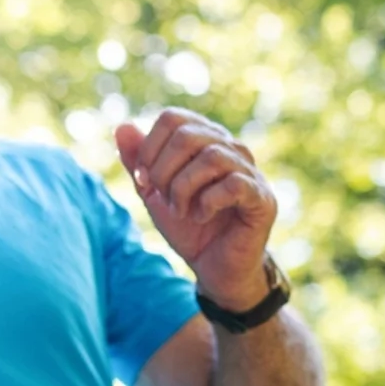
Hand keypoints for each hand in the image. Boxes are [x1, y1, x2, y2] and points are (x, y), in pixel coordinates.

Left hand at [114, 110, 276, 309]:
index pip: (173, 118)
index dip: (149, 148)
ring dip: (184, 188)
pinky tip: (202, 216)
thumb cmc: (188, 227)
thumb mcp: (154, 193)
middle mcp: (231, 148)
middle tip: (164, 199)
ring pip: (211, 157)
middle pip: (187, 136)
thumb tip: (122, 126)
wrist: (213, 267)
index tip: (144, 182)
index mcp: (205, 140)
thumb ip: (138, 161)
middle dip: (163, 172)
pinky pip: (234, 184)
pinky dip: (208, 202)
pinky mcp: (262, 198)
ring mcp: (250, 171)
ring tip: (181, 211)